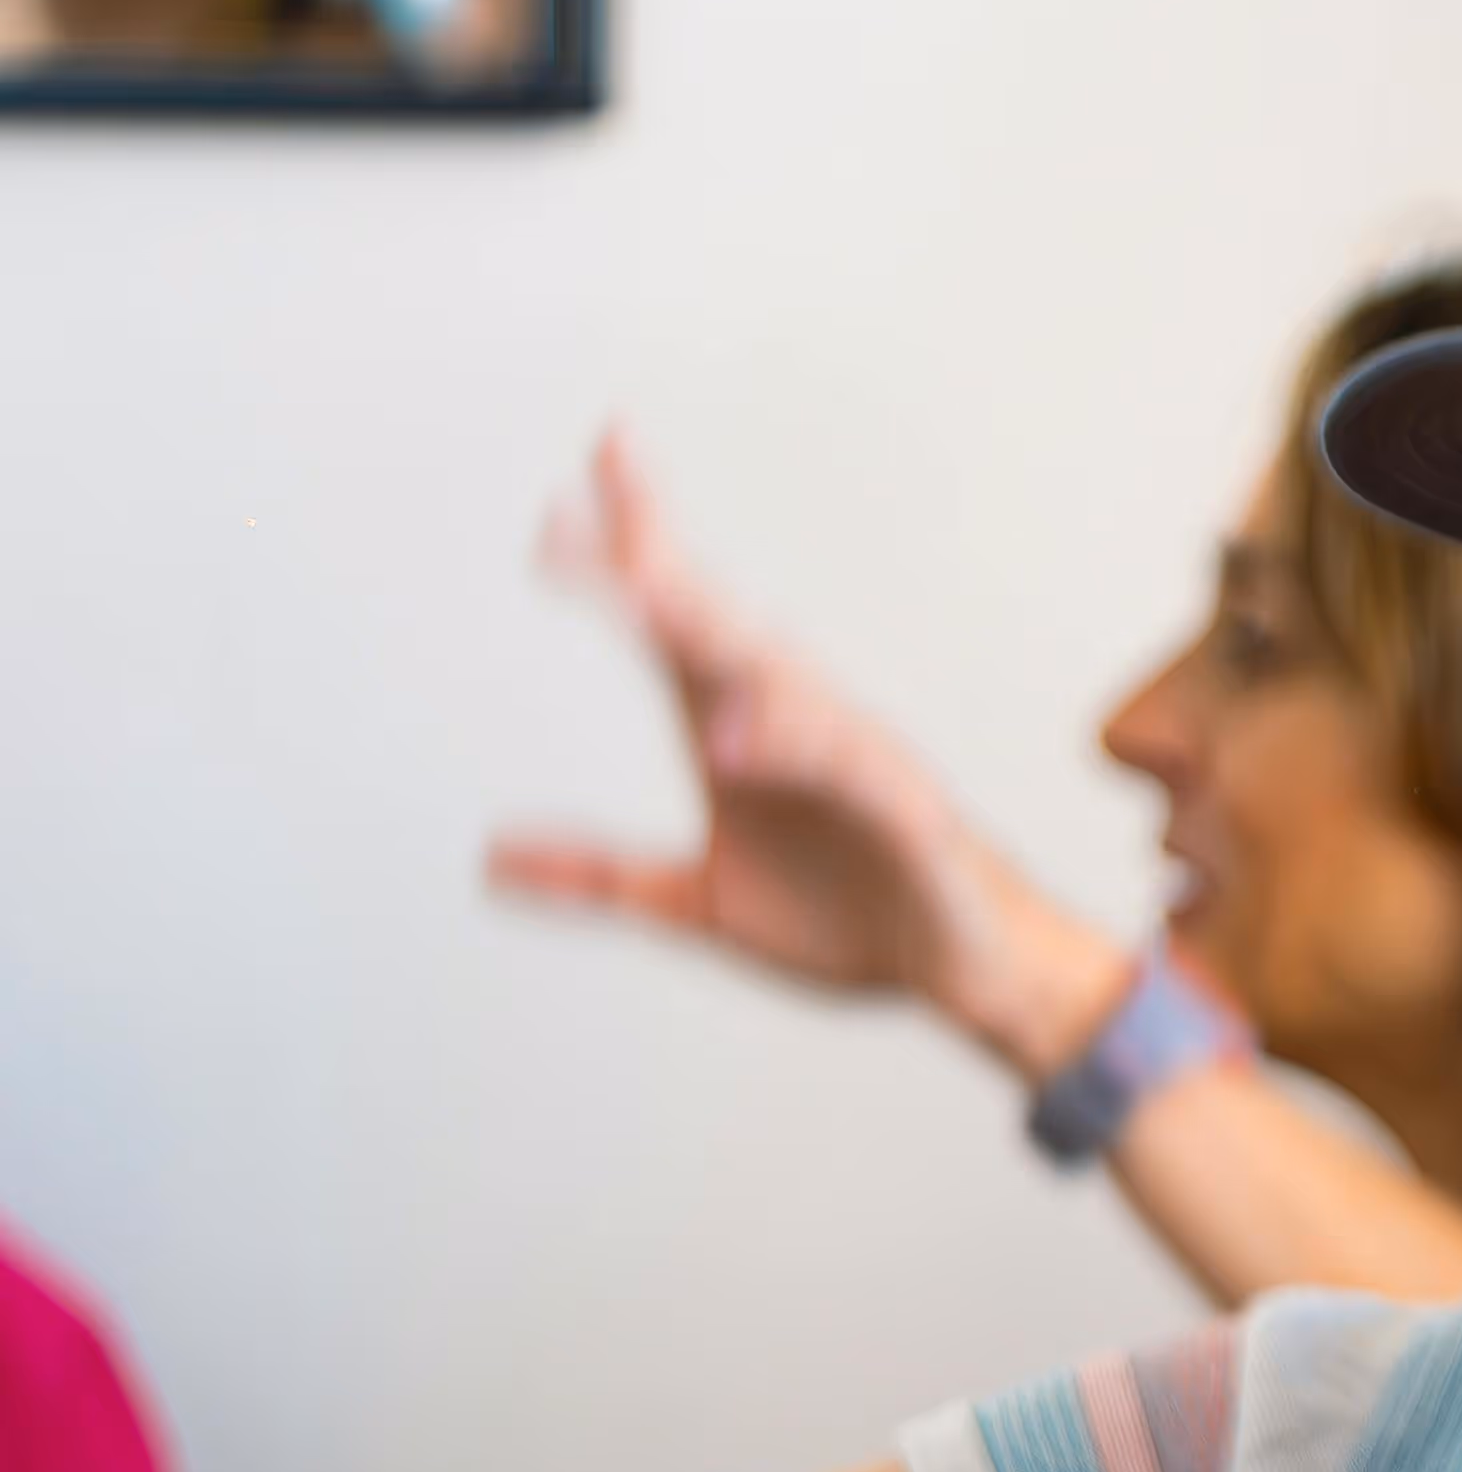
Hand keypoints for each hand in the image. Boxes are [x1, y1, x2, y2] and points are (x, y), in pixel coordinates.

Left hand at [485, 429, 1128, 1079]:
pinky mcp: (905, 816)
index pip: (670, 631)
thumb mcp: (701, 904)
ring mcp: (853, 764)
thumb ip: (600, 876)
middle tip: (597, 499)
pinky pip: (848, 773)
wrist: (965, 972)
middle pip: (715, 628)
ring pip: (778, 682)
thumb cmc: (853, 918)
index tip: (556, 508)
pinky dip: (796, 752)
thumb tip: (486, 861)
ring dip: (711, 634)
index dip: (624, 563)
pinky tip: (736, 744)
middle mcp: (793, 726)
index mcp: (736, 732)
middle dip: (657, 564)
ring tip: (648, 596)